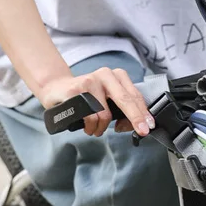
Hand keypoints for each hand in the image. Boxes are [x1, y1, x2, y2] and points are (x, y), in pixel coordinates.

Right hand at [39, 67, 154, 137]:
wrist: (56, 88)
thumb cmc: (86, 96)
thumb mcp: (107, 98)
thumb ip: (121, 109)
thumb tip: (130, 125)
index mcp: (116, 75)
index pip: (134, 96)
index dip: (143, 112)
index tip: (149, 125)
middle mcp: (104, 75)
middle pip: (126, 100)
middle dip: (136, 118)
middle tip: (142, 131)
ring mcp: (89, 81)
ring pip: (105, 114)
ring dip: (102, 128)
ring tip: (96, 129)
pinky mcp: (74, 90)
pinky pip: (89, 117)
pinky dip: (91, 127)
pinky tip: (88, 127)